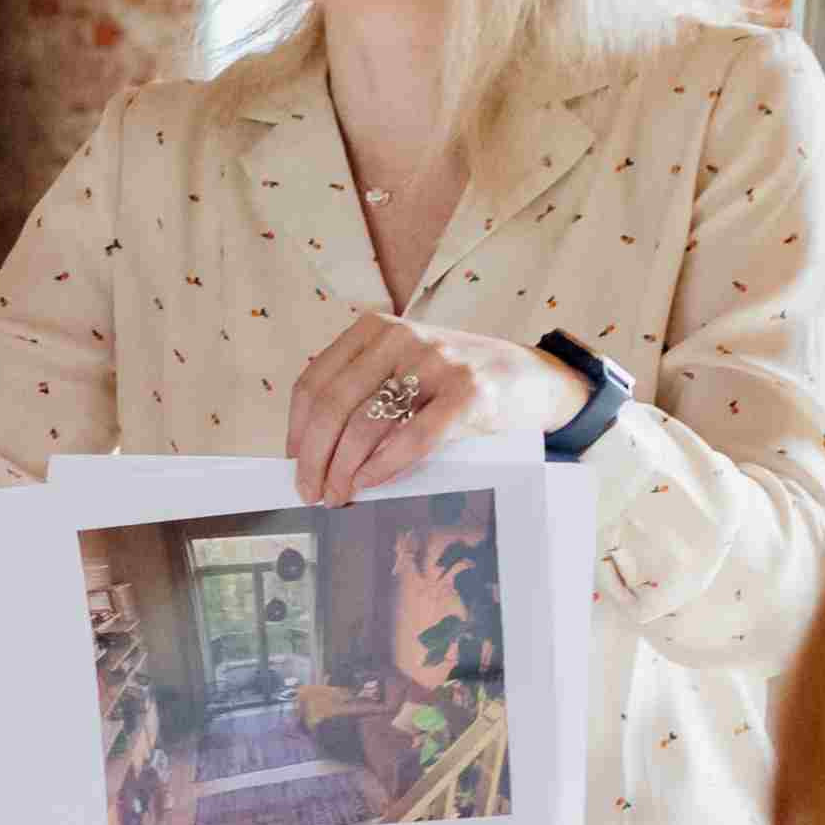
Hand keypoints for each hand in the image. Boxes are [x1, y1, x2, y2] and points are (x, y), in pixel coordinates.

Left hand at [288, 316, 583, 501]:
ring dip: (343, 470)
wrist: (531, 376)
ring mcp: (436, 362)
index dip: (296, 430)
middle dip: (313, 457)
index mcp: (376, 329)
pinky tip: (370, 483)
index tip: (293, 464)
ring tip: (339, 495)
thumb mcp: (406, 368)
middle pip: (332, 405)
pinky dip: (383, 467)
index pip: (314, 382)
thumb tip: (311, 452)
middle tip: (311, 491)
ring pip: (365, 424)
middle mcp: (402, 338)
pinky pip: (411, 438)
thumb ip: (365, 392)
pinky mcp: (468, 392)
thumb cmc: (457, 382)